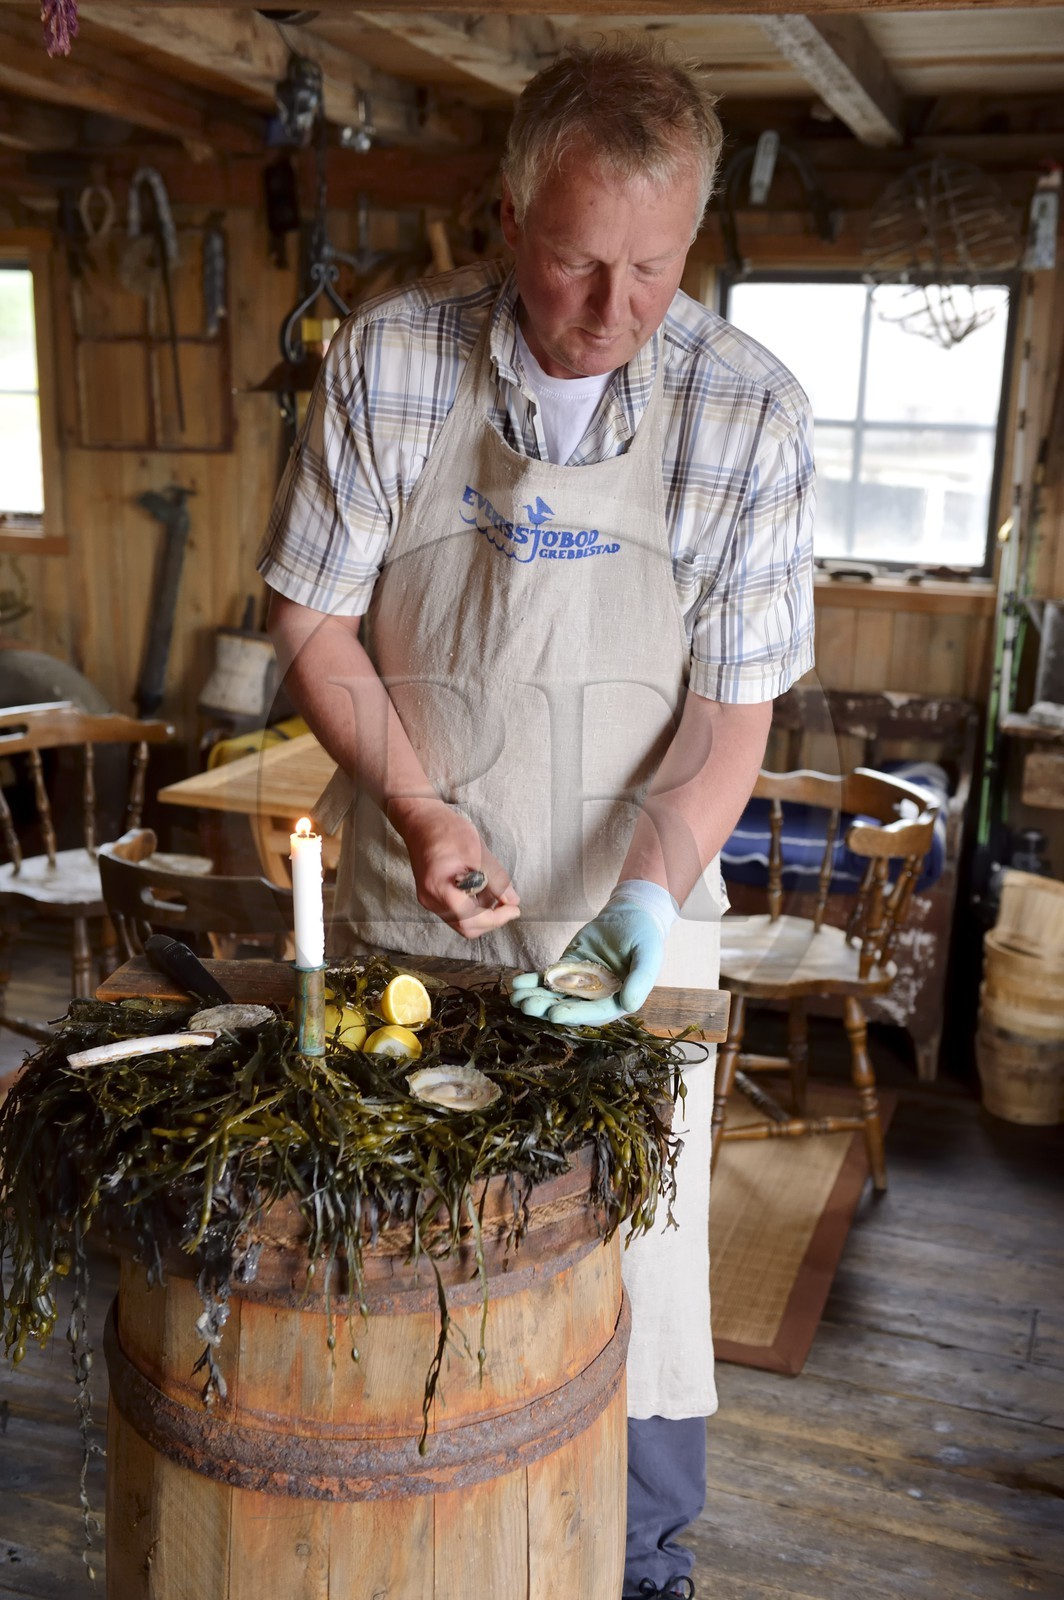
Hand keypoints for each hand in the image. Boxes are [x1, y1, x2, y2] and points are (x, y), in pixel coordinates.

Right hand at [389, 797, 519, 939]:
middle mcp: (431, 900)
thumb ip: (496, 880)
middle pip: (466, 926)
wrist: (421, 820)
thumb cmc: (446, 831)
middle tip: (510, 905)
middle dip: (491, 919)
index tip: (514, 909)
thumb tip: (512, 900)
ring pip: (461, 921)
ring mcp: (429, 899)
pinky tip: (482, 889)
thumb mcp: (477, 852)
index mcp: (439, 889)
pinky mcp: (431, 895)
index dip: (496, 918)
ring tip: (496, 892)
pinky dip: (472, 905)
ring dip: (482, 912)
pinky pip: (455, 911)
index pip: (471, 919)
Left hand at [509, 880, 676, 1024]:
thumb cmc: (645, 937)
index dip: (574, 1014)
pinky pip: (549, 978)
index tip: (555, 1014)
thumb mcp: (648, 955)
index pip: (594, 1013)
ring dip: (536, 997)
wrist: (632, 916)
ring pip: (555, 995)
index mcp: (618, 1001)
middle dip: (547, 1008)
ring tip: (516, 997)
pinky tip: (518, 984)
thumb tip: (630, 1006)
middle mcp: (597, 998)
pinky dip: (533, 981)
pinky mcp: (568, 969)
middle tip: (527, 1006)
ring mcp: (580, 984)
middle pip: (569, 1007)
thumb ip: (641, 979)